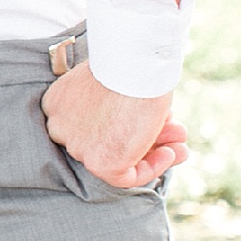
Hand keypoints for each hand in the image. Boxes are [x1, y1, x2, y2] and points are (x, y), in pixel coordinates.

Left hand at [41, 62, 187, 189]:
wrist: (135, 66)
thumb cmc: (128, 64)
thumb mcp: (113, 84)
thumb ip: (116, 109)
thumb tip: (136, 128)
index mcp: (59, 103)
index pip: (91, 125)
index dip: (126, 124)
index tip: (150, 120)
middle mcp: (61, 127)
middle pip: (107, 140)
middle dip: (145, 136)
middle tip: (174, 130)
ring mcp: (78, 147)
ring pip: (119, 158)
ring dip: (156, 151)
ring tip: (180, 142)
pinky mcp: (99, 163)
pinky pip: (128, 177)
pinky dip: (153, 168)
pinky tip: (170, 152)